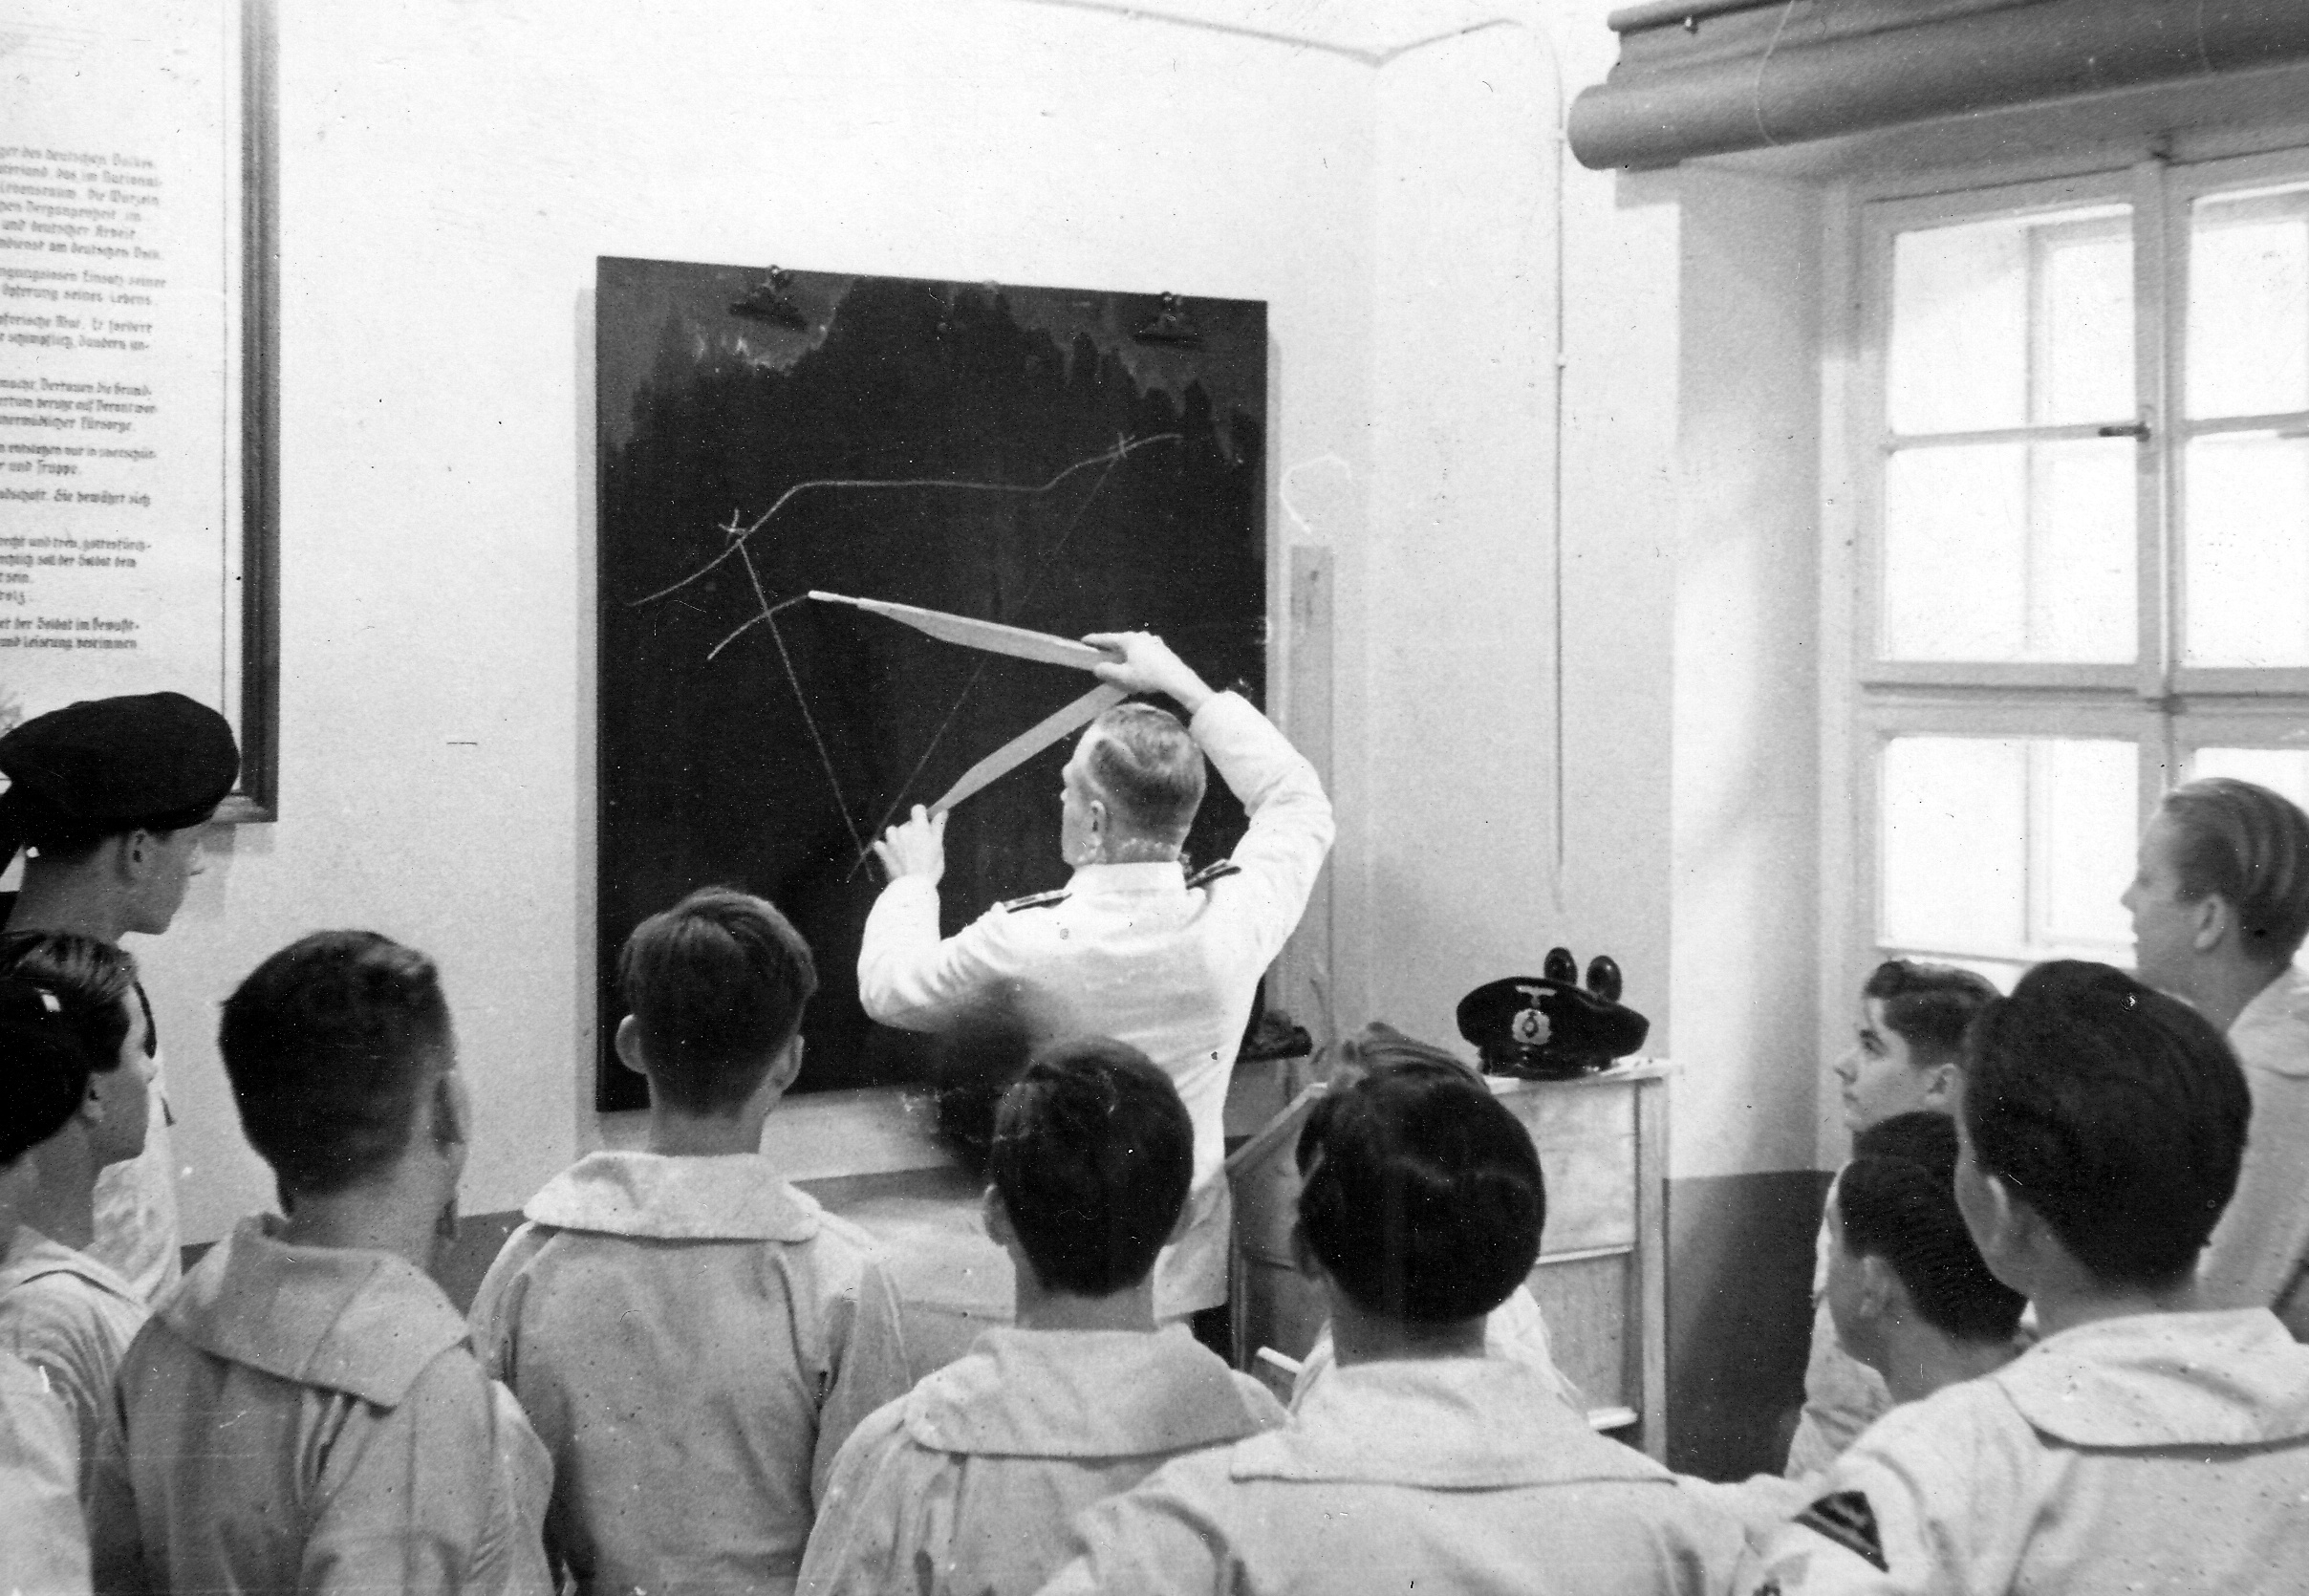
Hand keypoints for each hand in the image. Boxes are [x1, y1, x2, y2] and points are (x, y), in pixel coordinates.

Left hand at [873, 805, 946, 885]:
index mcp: (919, 827)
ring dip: (897, 838)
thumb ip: (938, 827)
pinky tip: (892, 856)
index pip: (917, 809)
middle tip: (919, 848)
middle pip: (907, 824)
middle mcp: (903, 830)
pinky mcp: (882, 851)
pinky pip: (880, 844)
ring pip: (892, 832)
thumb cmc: (930, 867)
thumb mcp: (938, 846)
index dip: (922, 815)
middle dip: (912, 832)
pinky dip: (884, 848)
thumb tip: (942, 811)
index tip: (925, 824)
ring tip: (905, 852)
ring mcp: (891, 841)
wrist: (913, 887)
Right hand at [1081, 631, 1213, 715]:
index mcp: (1129, 640)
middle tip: (1101, 651)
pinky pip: (1144, 650)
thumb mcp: (1124, 677)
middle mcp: (1141, 636)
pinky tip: (1139, 664)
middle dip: (1111, 647)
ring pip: (1134, 645)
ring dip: (1125, 652)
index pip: (1107, 638)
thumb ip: (1107, 671)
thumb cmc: (1148, 676)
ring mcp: (1153, 641)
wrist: (1176, 679)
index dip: (1094, 640)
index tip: (1084, 640)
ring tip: (1120, 660)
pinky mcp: (1162, 649)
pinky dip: (1137, 656)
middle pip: (1121, 641)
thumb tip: (1098, 667)